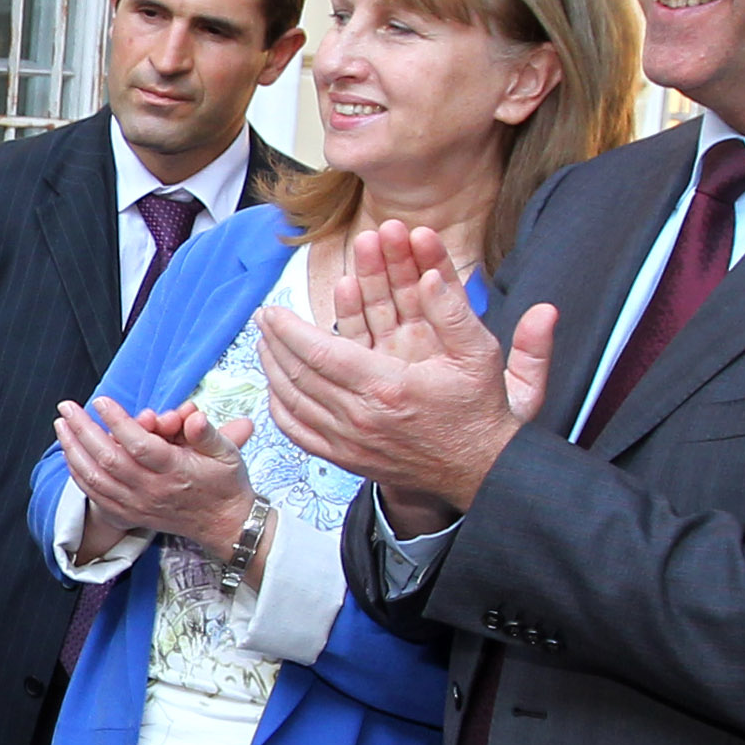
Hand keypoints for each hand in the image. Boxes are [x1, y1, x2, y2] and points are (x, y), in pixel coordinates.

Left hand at [54, 396, 255, 556]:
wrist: (224, 524)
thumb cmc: (224, 483)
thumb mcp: (228, 453)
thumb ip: (207, 433)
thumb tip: (194, 416)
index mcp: (176, 471)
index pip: (140, 445)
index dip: (118, 422)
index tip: (102, 401)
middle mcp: (152, 490)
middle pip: (109, 459)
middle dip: (83, 430)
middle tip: (67, 408)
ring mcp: (137, 504)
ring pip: (95, 478)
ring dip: (73, 450)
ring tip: (61, 426)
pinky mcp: (129, 515)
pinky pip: (95, 495)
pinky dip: (78, 474)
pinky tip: (68, 455)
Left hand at [258, 222, 548, 531]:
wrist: (483, 469)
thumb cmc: (480, 410)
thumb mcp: (480, 355)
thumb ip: (455, 312)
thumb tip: (429, 276)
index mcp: (387, 387)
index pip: (320, 353)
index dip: (290, 329)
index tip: (272, 310)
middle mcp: (361, 417)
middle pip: (298, 376)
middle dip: (275, 343)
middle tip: (261, 318)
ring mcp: (350, 443)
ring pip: (293, 404)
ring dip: (272, 371)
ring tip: (263, 345)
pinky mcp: (348, 460)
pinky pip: (299, 434)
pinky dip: (280, 410)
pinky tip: (274, 390)